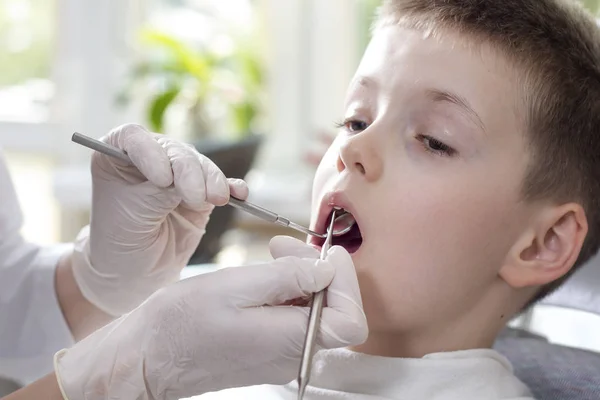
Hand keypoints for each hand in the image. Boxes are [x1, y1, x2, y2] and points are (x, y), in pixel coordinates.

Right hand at [54, 236, 367, 399]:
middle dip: (319, 269)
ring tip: (273, 254)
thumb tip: (327, 269)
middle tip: (285, 246)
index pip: (349, 319)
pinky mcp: (270, 351)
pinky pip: (295, 318)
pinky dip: (289, 291)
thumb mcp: (236, 286)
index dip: (346, 282)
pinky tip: (266, 275)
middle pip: (334, 310)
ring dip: (302, 276)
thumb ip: (289, 277)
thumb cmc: (182, 324)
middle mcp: (293, 356)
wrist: (149, 356)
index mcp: (290, 342)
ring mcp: (282, 357)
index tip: (327, 254)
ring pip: (315, 311)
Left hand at [70, 123, 247, 315]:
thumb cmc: (120, 240)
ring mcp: (178, 175)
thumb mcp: (134, 212)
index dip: (151, 153)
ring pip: (200, 166)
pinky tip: (239, 194)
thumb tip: (195, 178)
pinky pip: (220, 184)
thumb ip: (161, 191)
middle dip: (189, 172)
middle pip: (174, 151)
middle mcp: (149, 158)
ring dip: (212, 181)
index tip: (162, 179)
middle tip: (196, 197)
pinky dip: (231, 187)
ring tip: (218, 199)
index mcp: (117, 155)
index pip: (135, 138)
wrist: (134, 274)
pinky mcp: (201, 193)